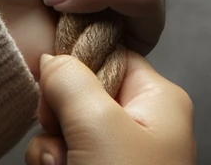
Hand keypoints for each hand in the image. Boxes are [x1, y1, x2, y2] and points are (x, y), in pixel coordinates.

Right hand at [25, 53, 194, 164]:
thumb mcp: (98, 126)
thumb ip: (70, 81)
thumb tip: (51, 59)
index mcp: (159, 101)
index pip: (111, 57)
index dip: (77, 66)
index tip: (54, 86)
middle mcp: (144, 126)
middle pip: (82, 96)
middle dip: (59, 120)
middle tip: (64, 144)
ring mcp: (122, 159)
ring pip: (66, 132)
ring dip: (52, 152)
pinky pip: (64, 161)